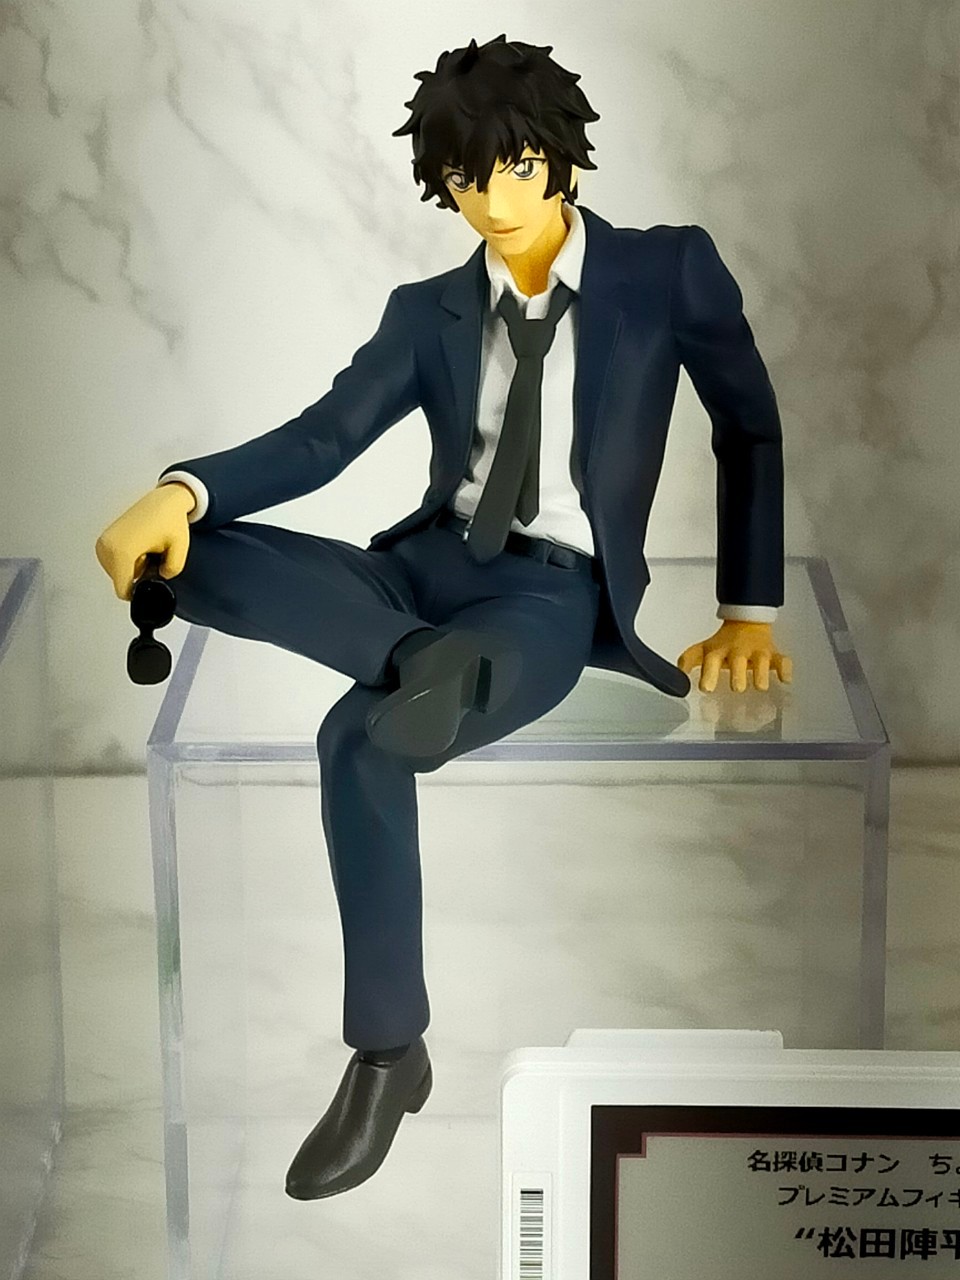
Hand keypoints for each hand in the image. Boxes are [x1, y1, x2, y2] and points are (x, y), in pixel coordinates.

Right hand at [95, 482, 194, 600]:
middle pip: (121, 582)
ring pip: (117, 572)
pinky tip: (138, 545)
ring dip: (132, 567)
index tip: (151, 580)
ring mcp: (102, 543)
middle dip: (138, 575)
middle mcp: (107, 548)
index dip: (139, 591)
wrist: (163, 500)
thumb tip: (160, 578)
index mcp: (121, 552)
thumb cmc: (169, 519)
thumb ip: (171, 572)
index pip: (123, 590)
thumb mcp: (179, 550)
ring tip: (145, 548)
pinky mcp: (102, 540)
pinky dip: (126, 559)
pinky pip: (114, 563)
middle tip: (152, 556)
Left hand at [677, 620, 792, 692]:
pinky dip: (785, 668)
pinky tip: (784, 679)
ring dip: (761, 673)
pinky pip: (783, 660)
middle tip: (737, 687)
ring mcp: (757, 653)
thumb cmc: (724, 642)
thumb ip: (689, 661)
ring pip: (762, 662)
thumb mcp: (704, 649)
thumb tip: (676, 678)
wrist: (747, 621)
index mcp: (719, 651)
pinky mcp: (774, 654)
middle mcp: (738, 652)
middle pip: (739, 663)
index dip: (709, 674)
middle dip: (738, 675)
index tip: (707, 688)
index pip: (712, 661)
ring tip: (760, 685)